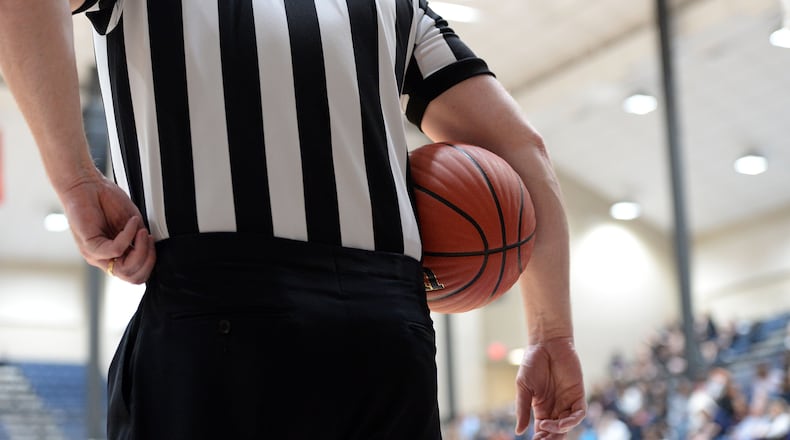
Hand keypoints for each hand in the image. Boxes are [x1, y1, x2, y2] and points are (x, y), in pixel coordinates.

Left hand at [58, 169, 155, 283]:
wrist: (86, 185)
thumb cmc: (107, 201)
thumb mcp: (132, 224)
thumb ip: (139, 240)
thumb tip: (151, 249)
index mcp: (114, 256)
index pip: (136, 275)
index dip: (150, 262)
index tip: (153, 242)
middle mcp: (104, 259)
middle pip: (132, 277)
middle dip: (148, 259)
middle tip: (149, 239)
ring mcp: (95, 254)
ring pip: (124, 269)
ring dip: (140, 250)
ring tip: (142, 232)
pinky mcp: (89, 245)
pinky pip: (115, 249)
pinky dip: (128, 235)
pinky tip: (131, 223)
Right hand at [515, 338, 585, 438]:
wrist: (546, 343)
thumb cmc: (532, 362)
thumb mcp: (523, 387)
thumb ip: (523, 408)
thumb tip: (519, 431)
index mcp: (541, 408)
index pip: (543, 430)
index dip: (540, 438)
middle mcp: (556, 407)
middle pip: (556, 431)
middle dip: (551, 438)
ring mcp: (568, 401)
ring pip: (568, 425)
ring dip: (559, 430)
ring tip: (547, 426)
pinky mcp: (578, 394)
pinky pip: (579, 413)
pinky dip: (572, 421)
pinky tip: (561, 422)